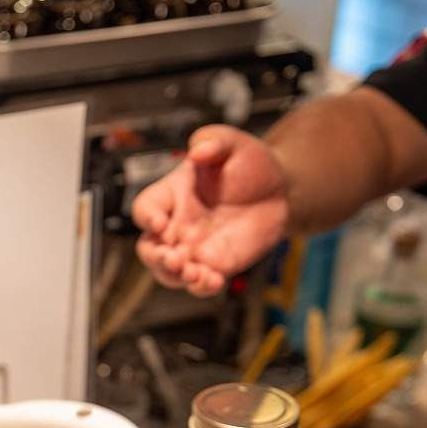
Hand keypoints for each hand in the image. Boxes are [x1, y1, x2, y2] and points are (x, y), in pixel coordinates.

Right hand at [133, 125, 289, 296]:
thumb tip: (198, 148)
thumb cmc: (249, 163)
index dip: (147, 217)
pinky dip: (202, 287)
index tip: (160, 222)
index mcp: (172, 196)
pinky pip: (199, 284)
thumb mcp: (232, 143)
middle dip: (156, 257)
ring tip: (194, 273)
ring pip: (168, 273)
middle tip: (174, 258)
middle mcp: (176, 226)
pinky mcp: (214, 266)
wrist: (281, 190)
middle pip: (148, 249)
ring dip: (175, 276)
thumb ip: (213, 140)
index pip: (145, 209)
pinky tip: (213, 281)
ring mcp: (193, 249)